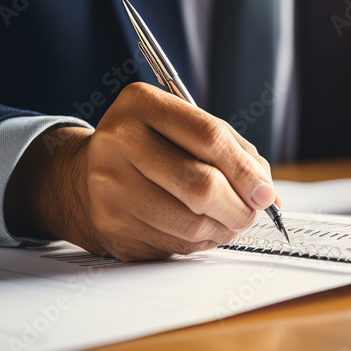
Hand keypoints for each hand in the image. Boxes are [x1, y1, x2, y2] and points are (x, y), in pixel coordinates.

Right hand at [5, 83, 276, 260]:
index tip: (265, 192)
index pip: (209, 137)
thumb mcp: (184, 128)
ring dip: (223, 229)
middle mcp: (119, 142)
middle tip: (252, 212)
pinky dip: (199, 242)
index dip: (246, 170)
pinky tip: (198, 229)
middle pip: (202, 185)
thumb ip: (232, 150)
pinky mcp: (113, 228)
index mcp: (141, 105)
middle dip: (240, 207)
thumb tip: (268, 195)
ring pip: (191, 223)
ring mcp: (111, 188)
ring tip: (228, 220)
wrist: (83, 177)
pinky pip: (175, 245)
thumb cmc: (149, 148)